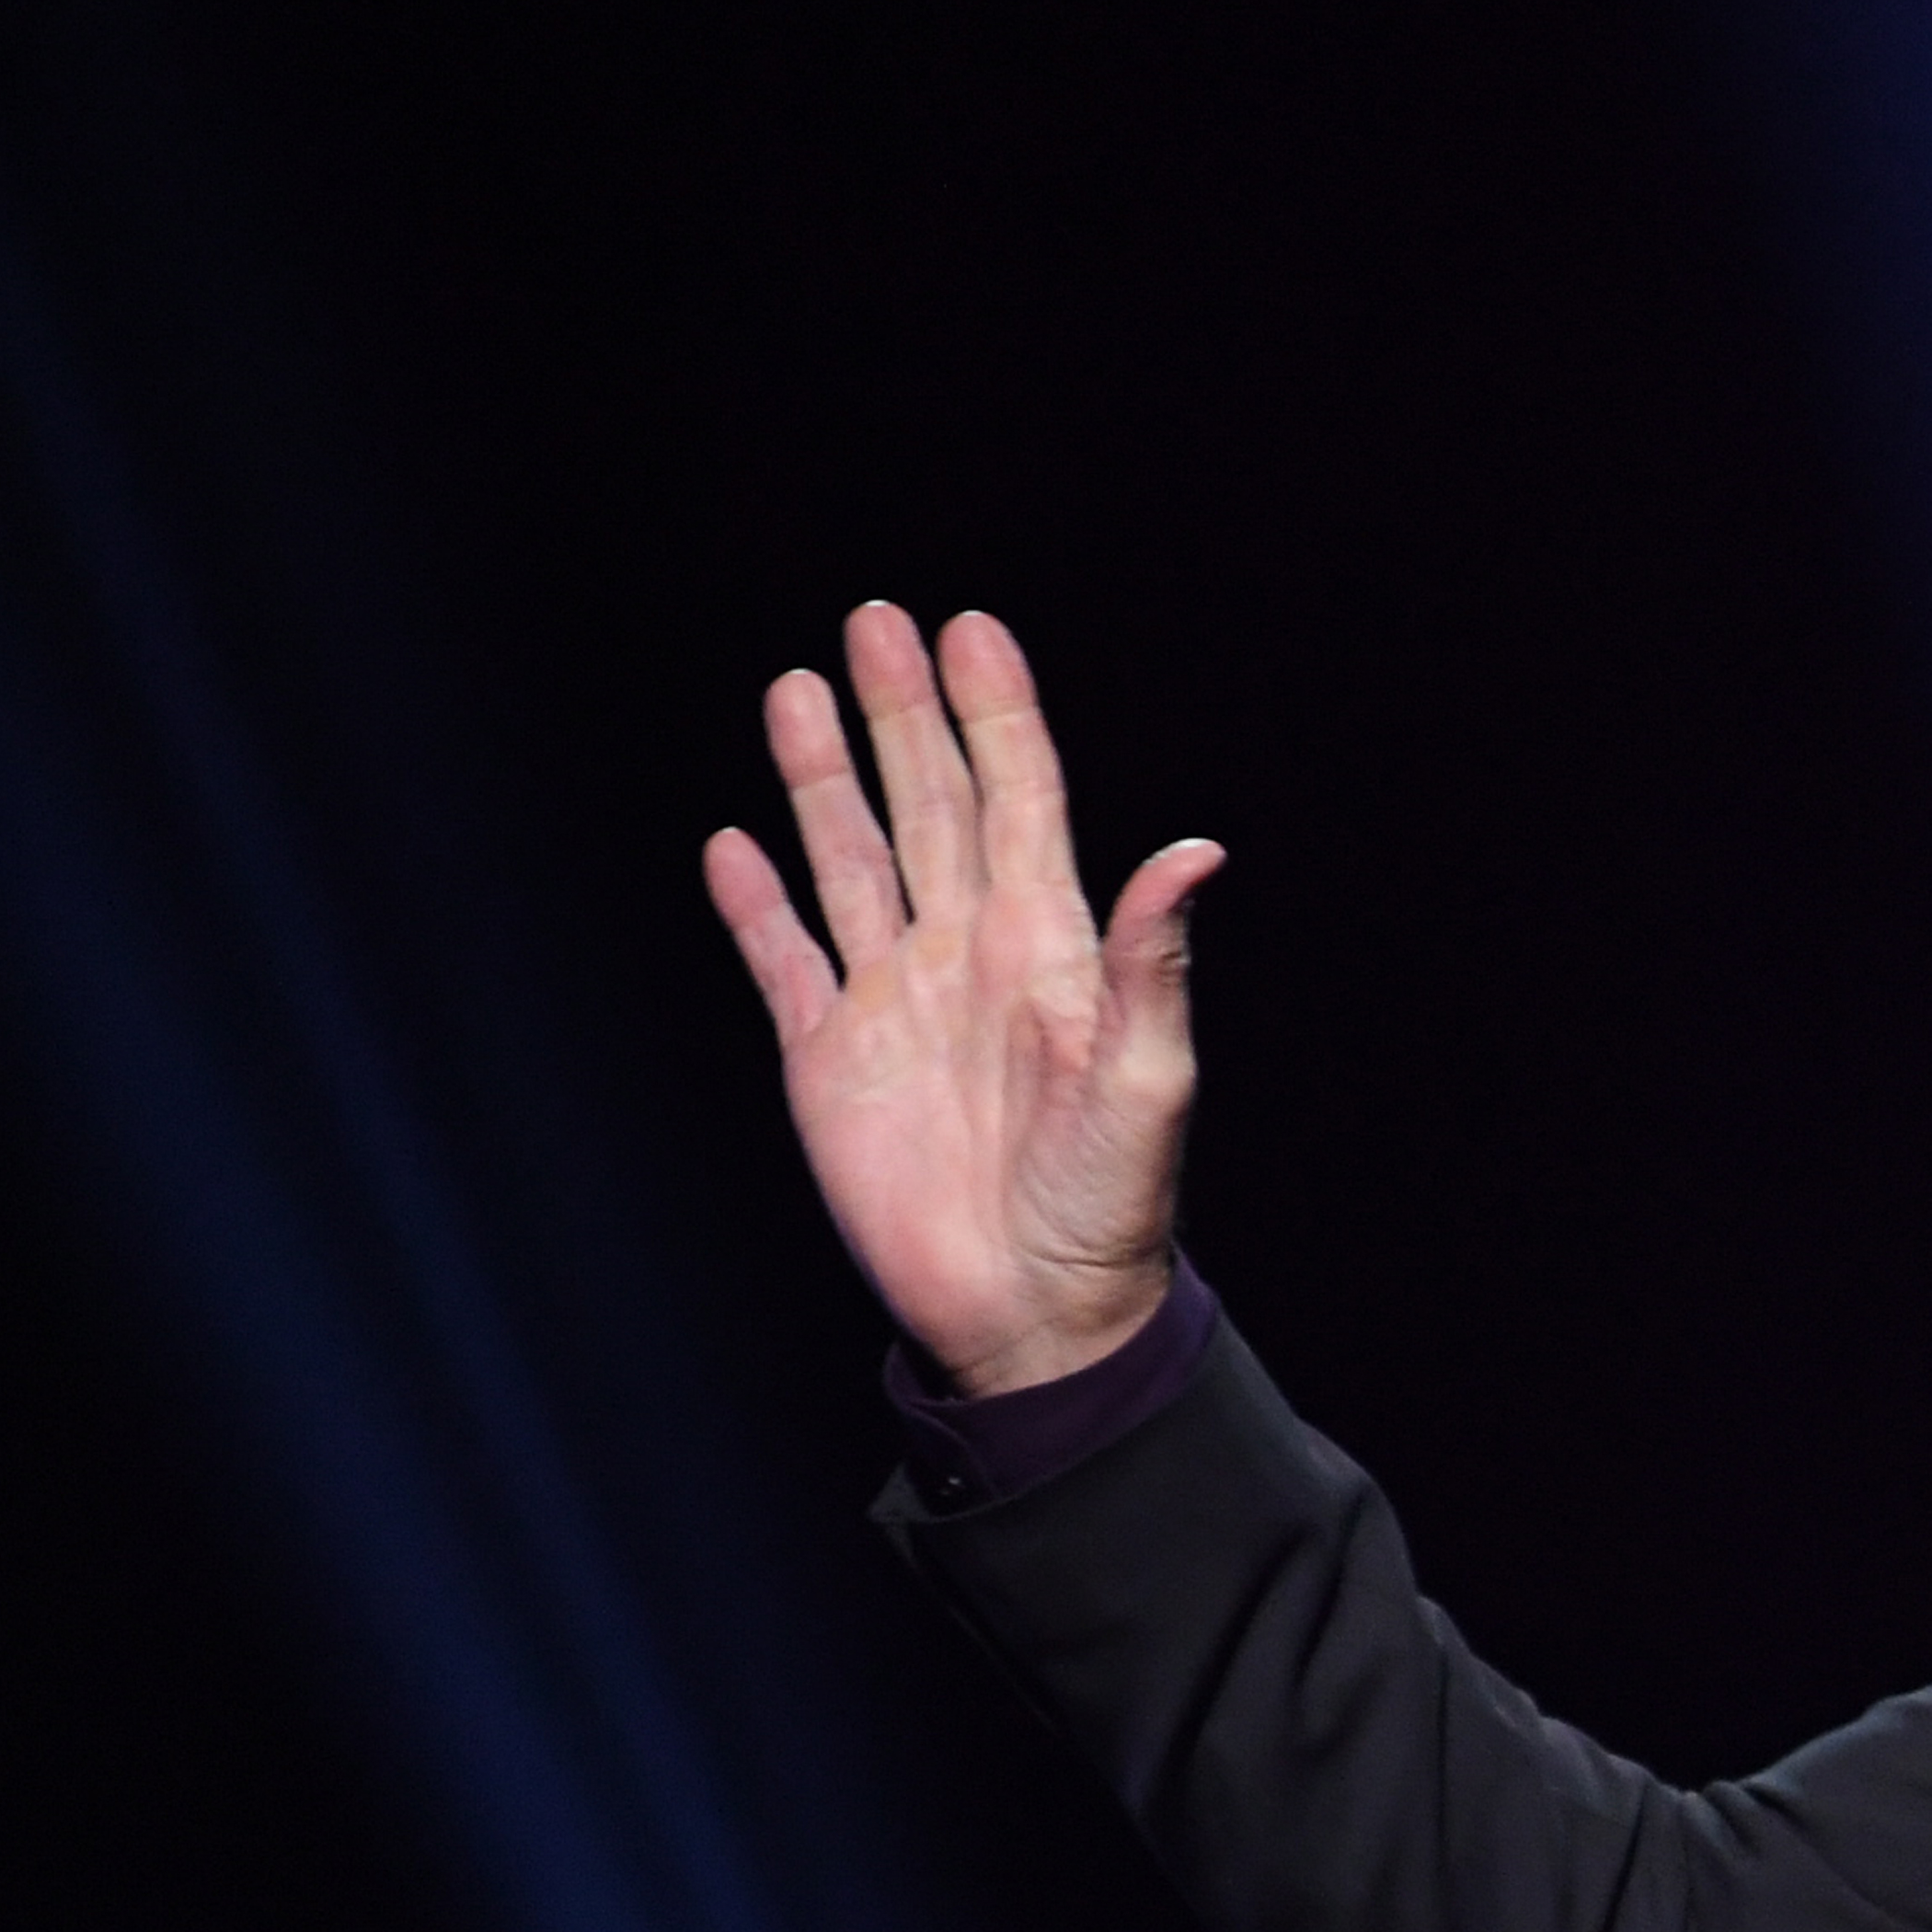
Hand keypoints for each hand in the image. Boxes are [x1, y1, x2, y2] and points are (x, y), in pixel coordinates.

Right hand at [701, 603, 1220, 1394]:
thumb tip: (1195, 850)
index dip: (997, 715)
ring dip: (822, 780)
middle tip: (876, 620)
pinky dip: (757, 906)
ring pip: (851, 859)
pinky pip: (784, 961)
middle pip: (927, 804)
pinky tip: (736, 845)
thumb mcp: (1147, 1079)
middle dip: (901, 713)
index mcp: (1048, 949)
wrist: (1034, 1311)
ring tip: (795, 689)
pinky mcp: (829, 1061)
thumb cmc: (1110, 1205)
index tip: (971, 630)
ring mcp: (893, 1002)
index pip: (1018, 800)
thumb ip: (1154, 960)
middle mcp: (965, 955)